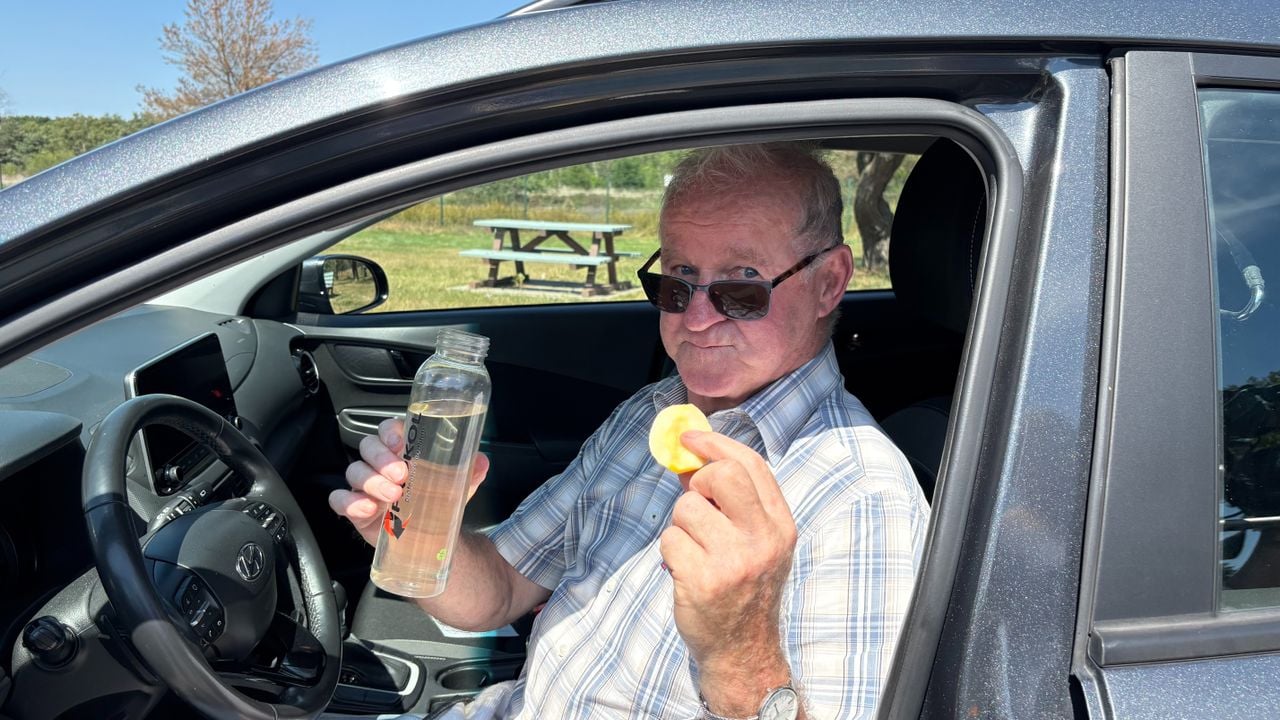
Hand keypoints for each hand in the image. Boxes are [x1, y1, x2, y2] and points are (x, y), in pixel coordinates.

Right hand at [328, 418, 489, 545]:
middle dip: (381, 458)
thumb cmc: (436, 502)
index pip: (387, 429)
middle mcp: (379, 463)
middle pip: (368, 447)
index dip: (390, 432)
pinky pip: (339, 499)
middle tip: (401, 475)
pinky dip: (349, 503)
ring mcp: (364, 485)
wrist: (430, 538)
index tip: (400, 444)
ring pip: (354, 471)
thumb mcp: (457, 486)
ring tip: (393, 496)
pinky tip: (367, 509)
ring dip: (370, 481)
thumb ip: (470, 471)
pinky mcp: (353, 508)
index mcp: (401, 450)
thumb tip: (482, 460)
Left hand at [658, 431, 796, 680]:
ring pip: (686, 509)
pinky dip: (671, 553)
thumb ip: (731, 503)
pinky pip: (670, 540)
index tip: (690, 439)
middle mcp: (762, 540)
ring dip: (681, 526)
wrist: (743, 651)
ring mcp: (734, 561)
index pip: (751, 466)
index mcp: (780, 526)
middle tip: (696, 502)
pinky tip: (687, 572)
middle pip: (723, 475)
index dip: (716, 444)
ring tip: (695, 551)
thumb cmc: (743, 590)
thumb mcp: (754, 543)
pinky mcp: (703, 580)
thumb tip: (689, 462)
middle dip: (699, 481)